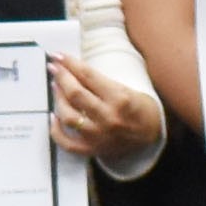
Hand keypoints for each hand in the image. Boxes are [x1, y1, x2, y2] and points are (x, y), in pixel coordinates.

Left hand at [43, 56, 160, 164]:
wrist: (151, 135)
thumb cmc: (139, 108)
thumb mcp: (126, 88)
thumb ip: (100, 81)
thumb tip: (73, 69)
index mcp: (119, 98)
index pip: (88, 76)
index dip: (70, 63)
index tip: (58, 56)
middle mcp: (108, 117)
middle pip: (75, 94)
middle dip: (61, 77)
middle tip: (53, 67)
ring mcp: (98, 136)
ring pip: (68, 116)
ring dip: (57, 99)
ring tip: (55, 87)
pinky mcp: (92, 149)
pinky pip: (67, 143)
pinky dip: (55, 130)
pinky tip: (53, 117)